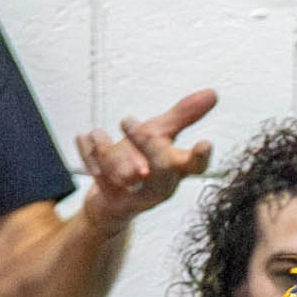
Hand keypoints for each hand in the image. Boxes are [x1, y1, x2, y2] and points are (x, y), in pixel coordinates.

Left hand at [72, 89, 215, 225]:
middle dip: (146, 142)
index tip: (204, 142)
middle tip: (126, 119)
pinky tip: (83, 138)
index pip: (196, 166)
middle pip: (163, 167)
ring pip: (125, 173)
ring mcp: (139, 197)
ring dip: (107, 148)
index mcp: (178, 170)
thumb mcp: (160, 136)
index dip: (201, 156)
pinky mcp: (113, 202)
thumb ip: (183, 116)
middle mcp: (163, 186)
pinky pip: (99, 175)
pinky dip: (89, 153)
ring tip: (97, 133)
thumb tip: (212, 93)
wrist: (113, 202)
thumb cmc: (141, 162)